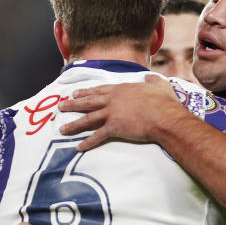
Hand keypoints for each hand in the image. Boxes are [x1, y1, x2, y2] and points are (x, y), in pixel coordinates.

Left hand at [58, 74, 188, 150]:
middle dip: (73, 104)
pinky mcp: (114, 128)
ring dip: (74, 124)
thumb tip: (149, 77)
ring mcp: (112, 114)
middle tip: (62, 106)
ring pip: (88, 118)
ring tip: (62, 129)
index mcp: (122, 89)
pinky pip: (97, 136)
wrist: (164, 116)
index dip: (86, 92)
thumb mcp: (159, 85)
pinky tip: (79, 147)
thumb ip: (152, 80)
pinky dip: (88, 143)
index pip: (100, 90)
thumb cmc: (163, 102)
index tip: (76, 93)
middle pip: (89, 102)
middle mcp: (113, 100)